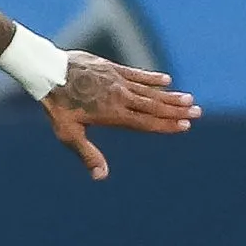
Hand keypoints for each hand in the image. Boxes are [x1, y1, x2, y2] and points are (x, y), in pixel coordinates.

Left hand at [39, 52, 199, 179]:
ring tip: (189, 99)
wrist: (48, 71)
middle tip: (197, 111)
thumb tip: (101, 176)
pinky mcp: (112, 68)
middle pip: (154, 106)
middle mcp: (120, 97)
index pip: (146, 122)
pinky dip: (152, 78)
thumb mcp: (69, 133)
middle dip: (176, 111)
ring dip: (170, 96)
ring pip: (149, 90)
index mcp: (113, 114)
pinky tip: (166, 80)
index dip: (166, 125)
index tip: (185, 126)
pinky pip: (137, 74)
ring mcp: (117, 81)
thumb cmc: (58, 106)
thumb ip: (87, 154)